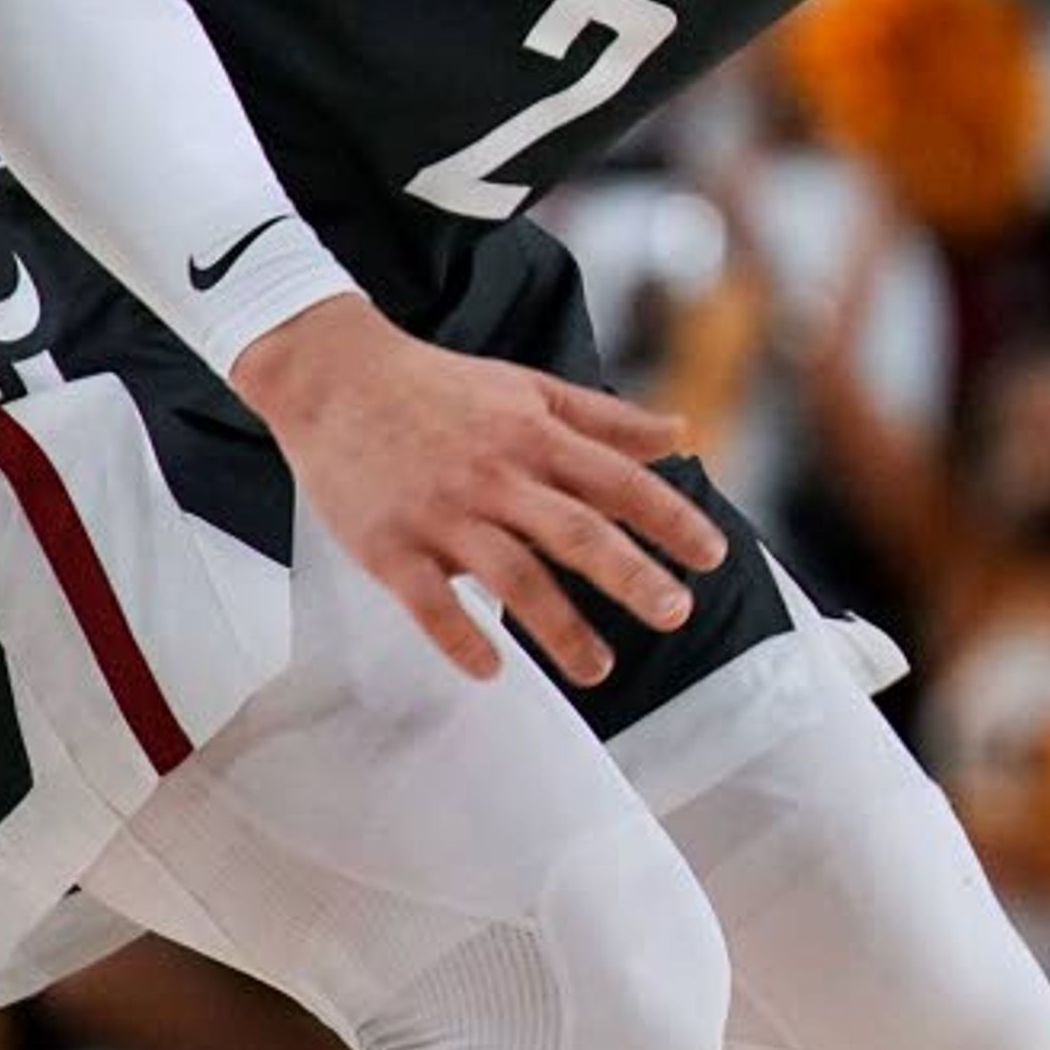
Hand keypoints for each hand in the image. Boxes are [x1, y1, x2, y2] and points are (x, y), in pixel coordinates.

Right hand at [232, 297, 730, 685]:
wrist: (337, 379)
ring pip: (510, 576)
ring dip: (559, 628)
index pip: (617, 482)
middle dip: (629, 576)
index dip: (670, 518)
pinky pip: (427, 602)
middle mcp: (496, 476)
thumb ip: (607, 420)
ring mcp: (441, 514)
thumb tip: (682, 436)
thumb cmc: (443, 388)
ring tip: (599, 670)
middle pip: (574, 532)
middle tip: (675, 613)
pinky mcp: (386, 546)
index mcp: (535, 437)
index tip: (713, 556)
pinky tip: (492, 670)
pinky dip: (460, 637)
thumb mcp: (531, 389)